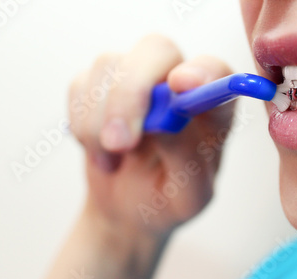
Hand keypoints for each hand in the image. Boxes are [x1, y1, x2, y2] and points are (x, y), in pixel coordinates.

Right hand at [68, 34, 233, 246]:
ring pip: (109, 65)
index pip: (216, 72)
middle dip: (130, 94)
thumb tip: (166, 123)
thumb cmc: (167, 201)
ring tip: (110, 161)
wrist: (129, 208)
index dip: (201, 71)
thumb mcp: (187, 198)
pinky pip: (81, 84)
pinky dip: (80, 121)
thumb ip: (187, 160)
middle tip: (119, 144)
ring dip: (98, 121)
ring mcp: (138, 79)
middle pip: (156, 51)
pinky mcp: (103, 85)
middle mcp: (177, 86)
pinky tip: (97, 149)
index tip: (179, 85)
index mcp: (212, 110)